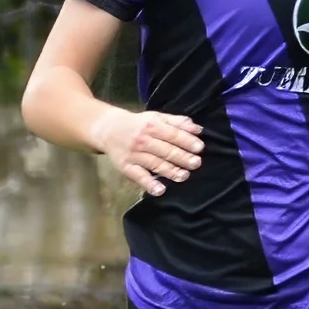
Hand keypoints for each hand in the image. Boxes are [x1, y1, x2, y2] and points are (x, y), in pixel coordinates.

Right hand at [89, 108, 203, 196]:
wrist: (109, 129)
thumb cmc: (139, 124)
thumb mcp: (157, 117)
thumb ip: (177, 122)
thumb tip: (198, 129)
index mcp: (152, 125)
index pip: (172, 134)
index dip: (186, 141)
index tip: (200, 148)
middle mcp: (142, 140)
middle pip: (165, 150)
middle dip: (182, 157)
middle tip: (196, 163)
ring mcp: (134, 154)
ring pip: (155, 163)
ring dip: (170, 171)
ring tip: (184, 176)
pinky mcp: (126, 167)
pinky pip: (138, 176)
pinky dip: (149, 184)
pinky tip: (160, 190)